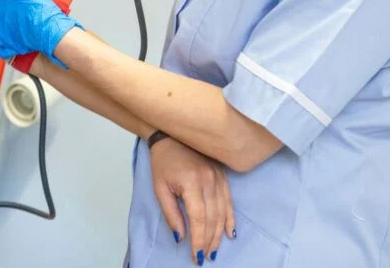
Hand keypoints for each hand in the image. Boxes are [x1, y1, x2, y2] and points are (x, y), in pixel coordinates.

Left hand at [149, 137, 235, 265]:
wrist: (172, 135)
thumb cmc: (163, 162)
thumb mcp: (160, 188)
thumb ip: (171, 213)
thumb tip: (181, 236)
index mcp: (192, 183)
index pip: (198, 218)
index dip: (199, 239)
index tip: (196, 256)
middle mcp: (209, 181)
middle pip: (213, 218)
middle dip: (209, 241)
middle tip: (205, 257)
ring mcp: (218, 178)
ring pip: (222, 212)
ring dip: (219, 234)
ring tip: (214, 250)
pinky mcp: (223, 176)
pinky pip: (229, 201)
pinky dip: (230, 218)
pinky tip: (230, 233)